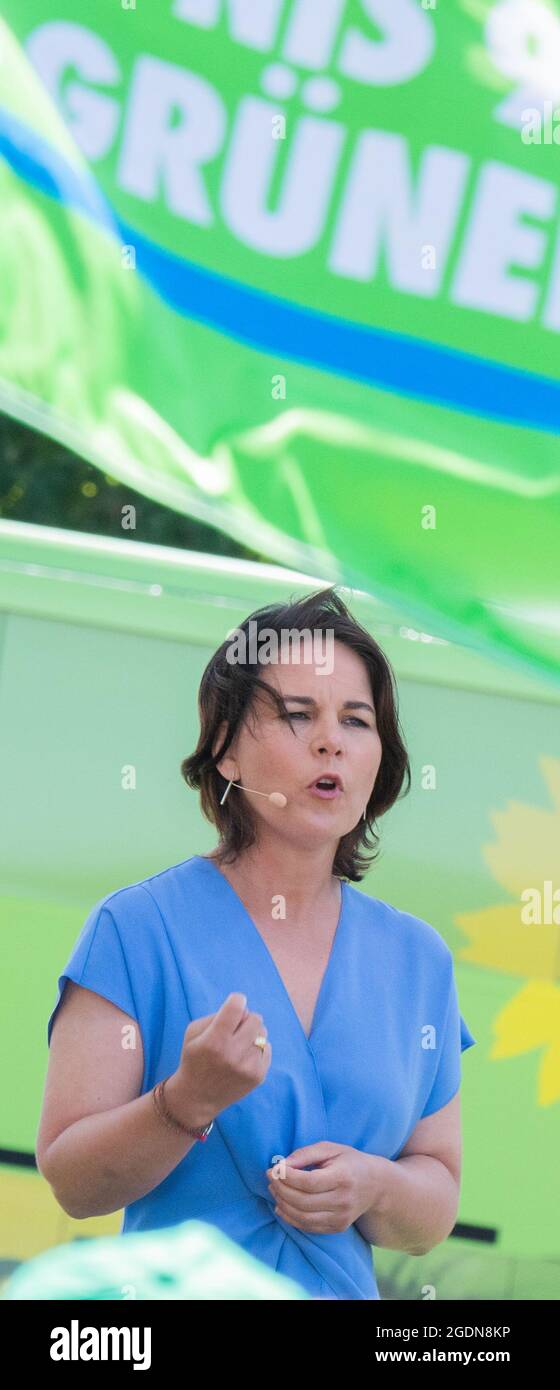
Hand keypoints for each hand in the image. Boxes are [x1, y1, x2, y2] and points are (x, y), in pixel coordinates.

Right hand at [171, 993, 270, 1124]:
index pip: (237, 1007)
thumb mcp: (193, 1032)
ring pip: (262, 1033)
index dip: (236, 1001)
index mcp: (214, 1041)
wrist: (197, 1097)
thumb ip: (216, 1015)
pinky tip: (243, 1058)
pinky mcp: (258, 1076)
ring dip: (251, 1035)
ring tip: (237, 1045)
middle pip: (255, 1018)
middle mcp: (233, 1054)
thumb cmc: (194, 1059)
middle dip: (246, 1019)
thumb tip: (244, 1010)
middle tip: (235, 1029)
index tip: (233, 1005)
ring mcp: (248, 1067)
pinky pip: (267, 1048)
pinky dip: (257, 1049)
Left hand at [266, 1141, 382, 1234]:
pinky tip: (281, 1206)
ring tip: (274, 1190)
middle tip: (270, 1178)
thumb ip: (305, 1154)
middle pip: (303, 1201)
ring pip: (303, 1217)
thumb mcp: (330, 1149)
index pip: (308, 1182)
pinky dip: (290, 1218)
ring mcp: (342, 1218)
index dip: (286, 1177)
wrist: (376, 1185)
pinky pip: (308, 1227)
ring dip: (283, 1204)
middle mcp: (344, 1201)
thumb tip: (281, 1165)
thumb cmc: (349, 1162)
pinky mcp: (338, 1228)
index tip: (273, 1169)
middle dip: (281, 1190)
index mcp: (343, 1177)